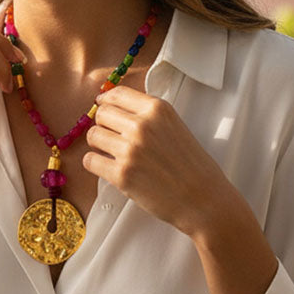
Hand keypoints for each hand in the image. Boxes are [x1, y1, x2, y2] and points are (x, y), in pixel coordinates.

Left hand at [81, 85, 232, 238]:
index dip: (105, 101)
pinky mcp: (121, 174)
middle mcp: (142, 125)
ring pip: (93, 136)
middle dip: (103, 124)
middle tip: (112, 137)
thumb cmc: (191, 165)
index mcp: (157, 109)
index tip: (102, 106)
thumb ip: (148, 115)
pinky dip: (95, 164)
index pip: (117, 94)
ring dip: (98, 145)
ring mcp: (130, 150)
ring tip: (112, 154)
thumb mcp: (175, 126)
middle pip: (101, 114)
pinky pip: (90, 161)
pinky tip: (108, 168)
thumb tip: (113, 106)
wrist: (204, 199)